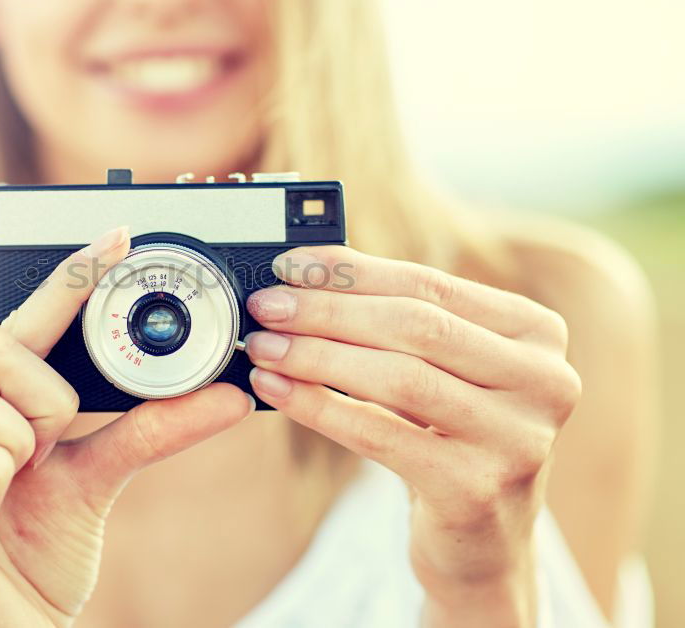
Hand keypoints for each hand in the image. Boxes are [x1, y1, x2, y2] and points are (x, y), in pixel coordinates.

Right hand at [0, 227, 254, 627]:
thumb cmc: (35, 557)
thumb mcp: (98, 480)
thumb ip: (150, 430)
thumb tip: (228, 397)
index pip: (13, 326)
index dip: (63, 281)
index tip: (115, 235)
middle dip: (39, 398)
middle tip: (41, 451)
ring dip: (17, 446)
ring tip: (7, 493)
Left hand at [244, 246, 581, 627]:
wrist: (481, 542)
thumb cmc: (449, 437)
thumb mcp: (440, 371)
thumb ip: (393, 321)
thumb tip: (302, 275)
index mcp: (537, 334)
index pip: (430, 285)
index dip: (352, 272)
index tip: (289, 265)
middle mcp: (544, 381)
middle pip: (415, 326)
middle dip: (328, 310)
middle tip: (266, 306)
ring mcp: (517, 439)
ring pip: (399, 376)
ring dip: (317, 355)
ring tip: (262, 346)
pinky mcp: (475, 489)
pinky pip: (378, 435)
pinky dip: (318, 407)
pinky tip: (275, 390)